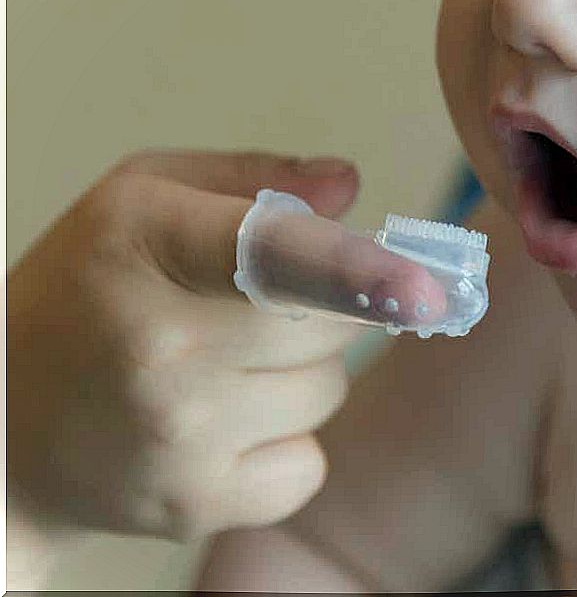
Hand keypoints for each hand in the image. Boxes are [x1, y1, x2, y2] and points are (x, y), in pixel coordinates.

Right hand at [8, 150, 375, 540]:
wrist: (3, 426)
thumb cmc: (86, 291)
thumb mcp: (140, 201)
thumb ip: (250, 181)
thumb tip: (348, 187)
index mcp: (147, 247)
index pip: (272, 256)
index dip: (358, 271)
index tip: (426, 288)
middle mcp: (162, 346)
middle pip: (330, 325)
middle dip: (319, 309)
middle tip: (252, 311)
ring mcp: (181, 436)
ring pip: (329, 390)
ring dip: (300, 375)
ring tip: (221, 371)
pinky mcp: (196, 505)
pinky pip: (309, 464)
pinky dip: (288, 443)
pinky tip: (225, 429)